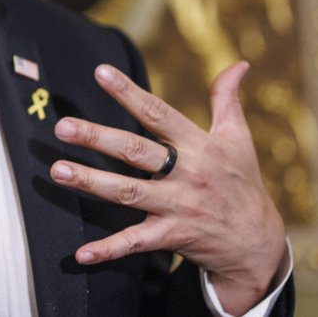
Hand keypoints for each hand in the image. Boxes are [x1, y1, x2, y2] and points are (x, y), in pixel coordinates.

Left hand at [50, 62, 285, 314]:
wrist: (259, 243)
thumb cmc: (243, 183)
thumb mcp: (239, 139)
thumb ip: (227, 100)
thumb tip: (239, 64)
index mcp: (199, 145)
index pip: (158, 113)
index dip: (129, 92)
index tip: (101, 72)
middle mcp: (187, 173)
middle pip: (135, 151)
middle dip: (98, 138)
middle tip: (62, 127)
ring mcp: (178, 206)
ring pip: (128, 193)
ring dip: (91, 182)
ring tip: (58, 171)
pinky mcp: (173, 236)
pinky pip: (136, 242)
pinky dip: (109, 248)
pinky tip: (82, 253)